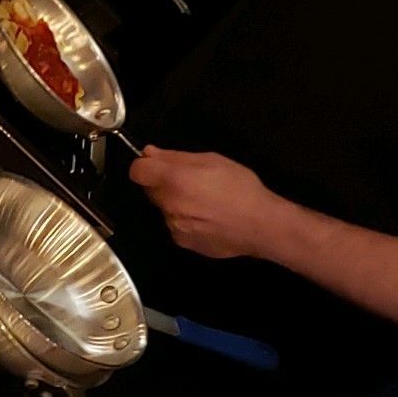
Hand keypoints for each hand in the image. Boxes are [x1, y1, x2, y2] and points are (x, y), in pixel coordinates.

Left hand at [130, 146, 275, 259]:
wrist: (261, 226)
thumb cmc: (240, 187)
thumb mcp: (212, 160)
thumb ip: (175, 157)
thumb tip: (149, 154)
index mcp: (174, 181)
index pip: (137, 171)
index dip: (146, 165)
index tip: (159, 164)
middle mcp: (168, 206)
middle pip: (151, 190)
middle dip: (164, 184)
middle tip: (193, 182)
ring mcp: (173, 227)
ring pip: (165, 209)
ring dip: (176, 203)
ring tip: (206, 203)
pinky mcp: (182, 243)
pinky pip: (176, 226)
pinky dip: (186, 221)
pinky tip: (208, 219)